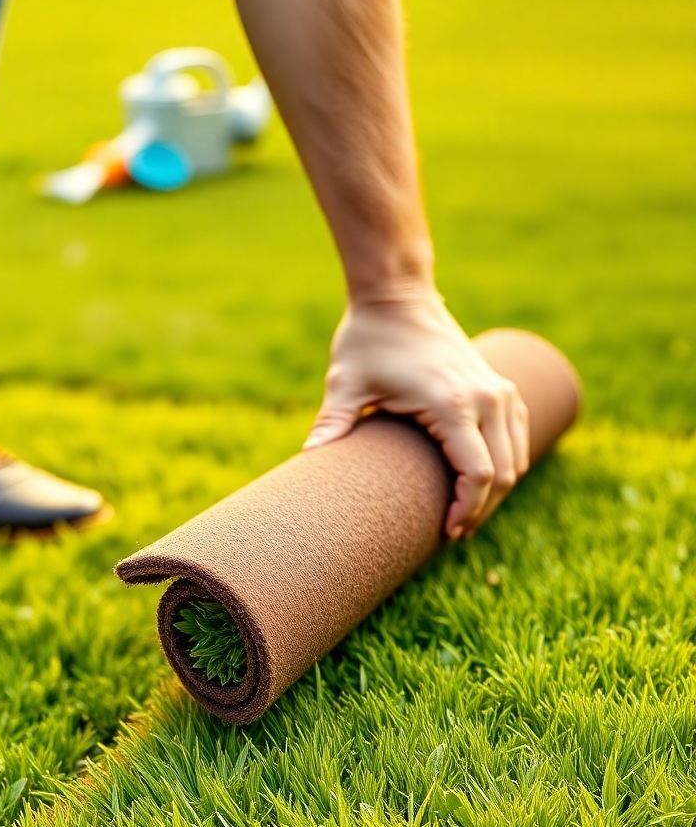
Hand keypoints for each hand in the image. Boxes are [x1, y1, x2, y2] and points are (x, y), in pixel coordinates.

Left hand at [304, 288, 529, 538]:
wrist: (398, 293)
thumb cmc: (369, 338)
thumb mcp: (346, 382)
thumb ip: (332, 421)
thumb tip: (307, 459)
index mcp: (453, 404)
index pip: (479, 475)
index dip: (467, 511)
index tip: (448, 533)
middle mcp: (487, 397)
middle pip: (505, 473)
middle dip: (482, 510)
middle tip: (453, 534)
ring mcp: (499, 389)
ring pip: (518, 456)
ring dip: (497, 490)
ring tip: (465, 514)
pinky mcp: (500, 384)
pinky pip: (517, 435)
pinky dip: (507, 462)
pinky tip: (480, 481)